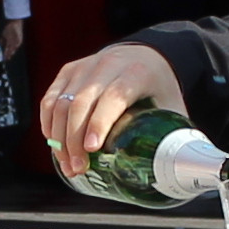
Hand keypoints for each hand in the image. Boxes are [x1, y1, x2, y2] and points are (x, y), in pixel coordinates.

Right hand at [39, 43, 186, 168]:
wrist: (145, 55)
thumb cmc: (159, 89)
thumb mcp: (173, 107)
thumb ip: (176, 137)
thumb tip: (179, 173)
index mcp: (137, 72)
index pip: (113, 97)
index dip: (100, 122)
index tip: (93, 149)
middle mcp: (107, 65)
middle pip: (81, 102)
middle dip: (75, 140)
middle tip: (79, 168)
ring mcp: (85, 66)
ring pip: (61, 102)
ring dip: (59, 138)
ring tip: (68, 165)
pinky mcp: (69, 71)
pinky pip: (50, 99)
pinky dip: (48, 123)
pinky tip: (55, 145)